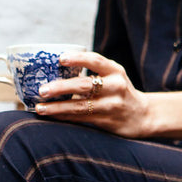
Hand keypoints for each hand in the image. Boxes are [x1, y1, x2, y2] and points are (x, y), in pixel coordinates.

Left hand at [34, 51, 151, 138]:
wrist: (142, 116)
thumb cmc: (118, 92)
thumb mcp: (113, 77)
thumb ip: (93, 73)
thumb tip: (54, 70)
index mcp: (115, 71)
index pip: (96, 61)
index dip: (78, 59)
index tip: (60, 59)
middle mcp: (115, 87)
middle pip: (84, 86)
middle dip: (60, 88)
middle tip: (42, 90)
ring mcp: (111, 106)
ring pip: (79, 107)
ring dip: (56, 108)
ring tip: (39, 107)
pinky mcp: (106, 122)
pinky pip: (80, 119)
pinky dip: (63, 117)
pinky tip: (50, 116)